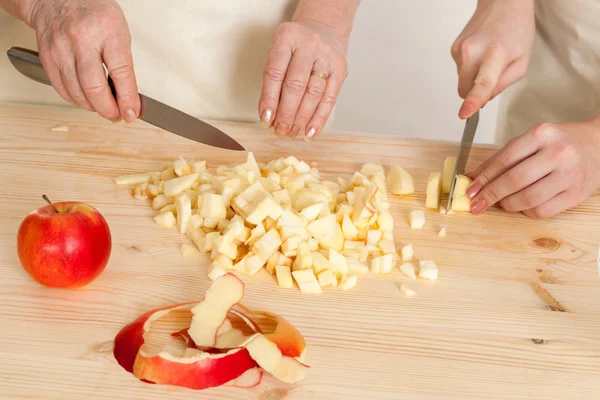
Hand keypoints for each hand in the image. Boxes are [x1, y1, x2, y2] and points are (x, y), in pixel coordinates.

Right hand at [26, 0, 139, 121]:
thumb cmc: (94, 13)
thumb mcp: (120, 31)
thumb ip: (124, 64)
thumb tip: (129, 98)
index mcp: (107, 31)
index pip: (121, 73)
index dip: (127, 99)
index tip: (133, 113)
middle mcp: (82, 39)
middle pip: (94, 88)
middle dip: (109, 109)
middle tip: (118, 116)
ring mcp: (61, 48)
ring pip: (77, 92)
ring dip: (93, 107)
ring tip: (104, 108)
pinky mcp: (47, 57)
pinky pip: (62, 89)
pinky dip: (77, 101)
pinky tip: (87, 101)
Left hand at [258, 20, 347, 139]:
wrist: (323, 29)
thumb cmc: (295, 46)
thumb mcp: (279, 52)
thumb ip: (273, 80)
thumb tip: (270, 116)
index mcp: (287, 37)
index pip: (275, 73)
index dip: (269, 99)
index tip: (266, 118)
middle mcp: (309, 45)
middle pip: (296, 85)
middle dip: (286, 112)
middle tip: (280, 130)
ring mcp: (327, 56)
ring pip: (313, 93)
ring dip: (301, 118)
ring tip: (292, 132)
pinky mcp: (340, 69)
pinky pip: (330, 98)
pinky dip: (319, 118)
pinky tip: (310, 131)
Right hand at [451, 0, 534, 118]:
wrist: (503, 4)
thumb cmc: (517, 30)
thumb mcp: (523, 61)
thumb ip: (503, 84)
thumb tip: (483, 99)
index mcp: (495, 55)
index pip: (481, 84)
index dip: (472, 101)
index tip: (464, 114)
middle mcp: (472, 51)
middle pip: (465, 90)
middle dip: (476, 92)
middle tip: (494, 75)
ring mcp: (460, 50)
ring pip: (462, 82)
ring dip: (474, 78)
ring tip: (489, 59)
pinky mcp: (454, 49)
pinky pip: (460, 71)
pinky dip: (470, 69)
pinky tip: (481, 54)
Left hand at [465, 119, 599, 218]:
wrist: (599, 144)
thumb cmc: (560, 142)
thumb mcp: (531, 140)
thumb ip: (502, 158)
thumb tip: (472, 177)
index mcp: (541, 134)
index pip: (505, 159)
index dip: (484, 177)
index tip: (470, 189)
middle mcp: (557, 153)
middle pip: (514, 180)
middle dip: (490, 195)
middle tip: (477, 204)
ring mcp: (569, 175)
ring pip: (527, 199)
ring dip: (507, 205)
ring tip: (500, 203)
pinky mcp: (576, 194)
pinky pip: (542, 211)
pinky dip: (526, 211)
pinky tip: (522, 205)